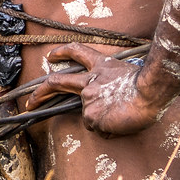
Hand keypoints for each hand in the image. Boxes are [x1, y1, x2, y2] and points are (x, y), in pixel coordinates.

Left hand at [24, 43, 165, 136]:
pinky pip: (98, 128)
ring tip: (122, 116)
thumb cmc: (146, 84)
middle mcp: (90, 81)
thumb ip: (111, 82)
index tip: (51, 56)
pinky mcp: (91, 116)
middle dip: (40, 93)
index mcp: (101, 66)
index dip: (62, 52)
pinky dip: (108, 129)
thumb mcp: (126, 74)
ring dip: (103, 120)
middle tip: (30, 102)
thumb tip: (107, 98)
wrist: (149, 93)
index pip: (77, 51)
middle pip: (58, 82)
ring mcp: (88, 99)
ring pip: (88, 115)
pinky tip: (120, 123)